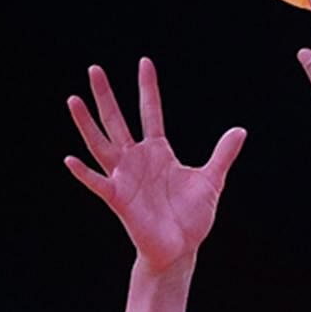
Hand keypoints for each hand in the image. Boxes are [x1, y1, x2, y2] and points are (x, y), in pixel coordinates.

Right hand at [64, 58, 245, 273]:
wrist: (181, 249)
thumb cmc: (192, 217)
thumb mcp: (211, 180)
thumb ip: (222, 154)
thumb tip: (240, 130)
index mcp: (158, 152)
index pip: (151, 112)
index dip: (148, 88)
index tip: (144, 62)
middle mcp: (137, 159)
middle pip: (118, 120)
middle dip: (107, 95)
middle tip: (94, 69)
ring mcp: (125, 177)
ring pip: (101, 144)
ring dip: (87, 123)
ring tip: (74, 99)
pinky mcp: (119, 199)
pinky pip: (98, 183)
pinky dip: (84, 173)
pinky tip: (71, 160)